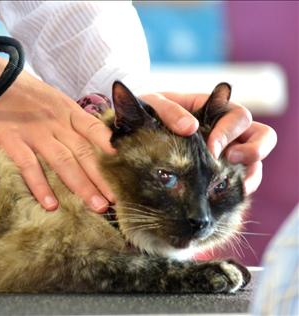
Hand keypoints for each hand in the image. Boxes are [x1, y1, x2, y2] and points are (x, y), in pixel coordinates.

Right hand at [0, 49, 115, 211]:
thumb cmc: (22, 94)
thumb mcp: (53, 100)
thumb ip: (70, 120)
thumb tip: (92, 140)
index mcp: (68, 111)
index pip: (95, 130)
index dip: (112, 148)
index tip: (128, 165)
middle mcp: (56, 122)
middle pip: (84, 152)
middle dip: (103, 177)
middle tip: (118, 199)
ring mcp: (34, 133)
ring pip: (63, 162)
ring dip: (82, 186)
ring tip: (97, 206)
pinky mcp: (12, 141)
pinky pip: (29, 166)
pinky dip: (40, 186)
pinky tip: (51, 205)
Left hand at [139, 92, 276, 194]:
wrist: (128, 133)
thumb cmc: (144, 113)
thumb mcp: (152, 104)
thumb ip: (168, 111)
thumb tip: (189, 128)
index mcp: (212, 110)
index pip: (237, 116)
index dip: (229, 131)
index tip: (211, 147)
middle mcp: (224, 131)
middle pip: (260, 136)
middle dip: (253, 150)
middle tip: (230, 161)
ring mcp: (224, 153)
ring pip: (254, 162)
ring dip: (250, 175)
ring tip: (232, 187)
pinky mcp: (217, 173)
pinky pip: (238, 181)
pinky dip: (235, 190)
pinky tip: (220, 198)